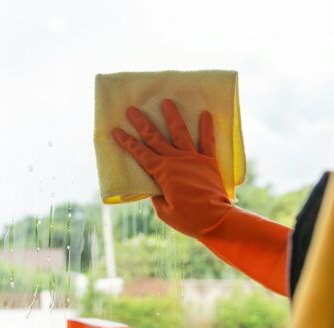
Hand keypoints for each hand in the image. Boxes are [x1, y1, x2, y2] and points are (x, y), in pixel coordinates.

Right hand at [113, 99, 232, 238]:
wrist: (217, 219)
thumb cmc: (189, 219)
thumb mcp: (164, 212)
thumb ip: (158, 197)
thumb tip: (157, 189)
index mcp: (162, 172)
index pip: (140, 153)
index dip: (127, 142)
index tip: (116, 130)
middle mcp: (176, 160)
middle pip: (155, 137)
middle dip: (142, 123)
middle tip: (132, 109)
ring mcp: (193, 158)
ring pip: (180, 132)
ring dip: (172, 116)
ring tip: (166, 101)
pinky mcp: (209, 161)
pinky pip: (208, 141)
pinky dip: (207, 127)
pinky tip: (206, 113)